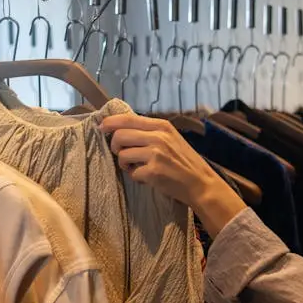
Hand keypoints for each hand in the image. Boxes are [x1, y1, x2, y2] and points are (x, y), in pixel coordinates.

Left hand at [100, 113, 246, 237]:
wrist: (201, 183)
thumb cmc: (184, 161)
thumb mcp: (171, 138)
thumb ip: (150, 132)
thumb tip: (121, 128)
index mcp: (162, 126)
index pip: (128, 118)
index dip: (110, 122)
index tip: (101, 127)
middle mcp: (158, 137)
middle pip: (119, 136)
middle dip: (115, 147)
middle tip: (123, 155)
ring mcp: (155, 154)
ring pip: (122, 155)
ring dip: (125, 164)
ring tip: (137, 168)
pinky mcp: (153, 172)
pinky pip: (131, 173)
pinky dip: (136, 177)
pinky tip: (147, 178)